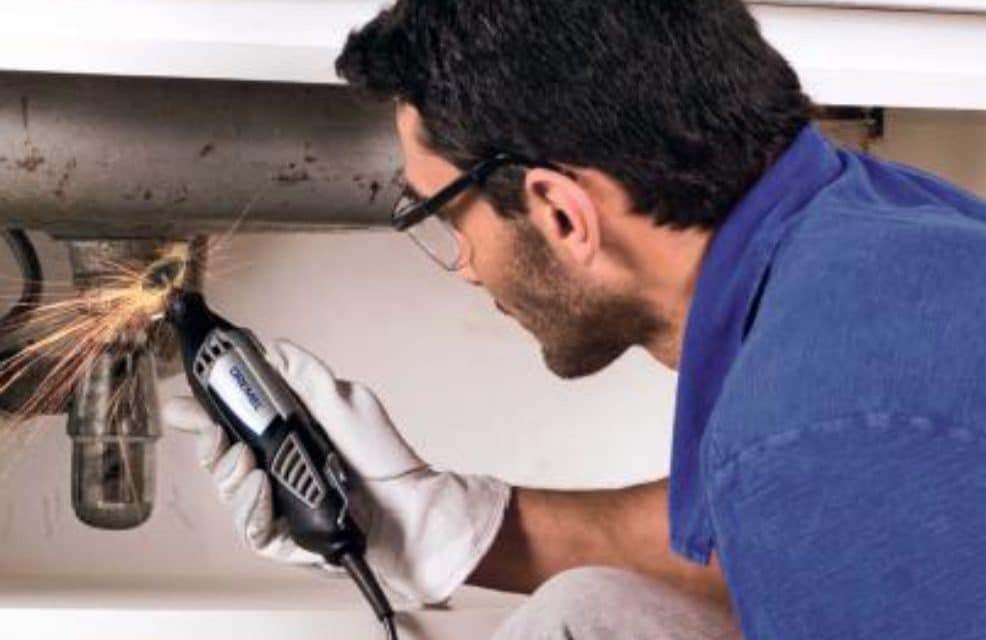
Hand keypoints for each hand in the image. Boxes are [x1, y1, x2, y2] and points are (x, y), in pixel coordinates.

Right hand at [163, 340, 510, 604]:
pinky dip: (252, 509)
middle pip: (221, 460)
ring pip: (231, 494)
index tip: (185, 404)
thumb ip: (307, 377)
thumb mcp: (348, 404)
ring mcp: (279, 505)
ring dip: (229, 476)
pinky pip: (253, 529)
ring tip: (246, 461)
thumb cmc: (385, 461)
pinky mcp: (287, 540)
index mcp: (288, 433)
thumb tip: (273, 348)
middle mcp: (278, 469)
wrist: (413, 512)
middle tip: (215, 433)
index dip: (203, 414)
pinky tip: (262, 489)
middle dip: (209, 446)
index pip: (232, 423)